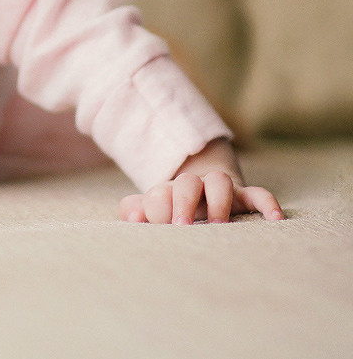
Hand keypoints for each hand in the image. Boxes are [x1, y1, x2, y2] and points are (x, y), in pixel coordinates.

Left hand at [119, 138, 284, 223]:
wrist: (204, 193)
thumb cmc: (173, 209)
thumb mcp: (153, 210)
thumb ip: (134, 210)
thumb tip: (133, 217)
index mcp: (168, 191)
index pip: (158, 194)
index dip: (155, 207)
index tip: (157, 225)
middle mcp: (194, 186)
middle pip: (188, 182)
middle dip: (183, 202)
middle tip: (181, 227)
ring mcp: (220, 190)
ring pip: (221, 181)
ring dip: (218, 201)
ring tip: (218, 225)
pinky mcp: (245, 197)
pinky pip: (259, 194)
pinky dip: (267, 203)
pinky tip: (275, 219)